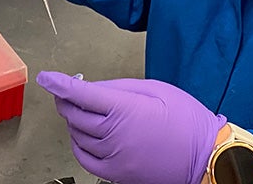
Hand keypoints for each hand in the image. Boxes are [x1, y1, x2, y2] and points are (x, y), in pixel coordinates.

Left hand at [38, 71, 226, 183]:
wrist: (206, 156)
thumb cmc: (187, 121)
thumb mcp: (156, 89)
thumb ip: (120, 87)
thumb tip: (93, 89)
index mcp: (125, 109)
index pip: (81, 94)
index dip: (59, 84)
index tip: (47, 77)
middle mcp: (114, 135)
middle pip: (75, 115)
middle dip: (67, 100)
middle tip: (69, 92)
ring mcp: (114, 158)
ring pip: (77, 136)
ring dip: (74, 122)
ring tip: (86, 113)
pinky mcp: (117, 174)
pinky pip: (85, 158)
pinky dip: (79, 145)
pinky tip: (86, 136)